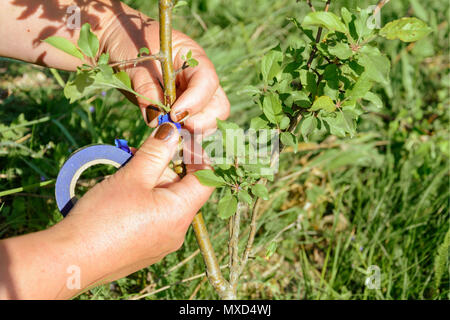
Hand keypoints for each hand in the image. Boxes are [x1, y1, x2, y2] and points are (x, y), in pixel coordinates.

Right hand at [51, 123, 212, 291]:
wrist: (72, 259)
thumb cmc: (103, 217)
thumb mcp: (133, 177)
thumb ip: (157, 151)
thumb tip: (173, 131)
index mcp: (181, 213)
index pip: (206, 179)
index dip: (197, 156)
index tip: (180, 140)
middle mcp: (177, 231)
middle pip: (182, 188)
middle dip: (164, 167)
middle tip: (138, 155)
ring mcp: (162, 242)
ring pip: (165, 201)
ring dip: (149, 181)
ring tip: (124, 173)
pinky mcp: (146, 248)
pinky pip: (154, 217)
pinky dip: (143, 200)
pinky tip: (120, 194)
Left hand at [99, 7, 229, 133]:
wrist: (117, 44)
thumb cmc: (128, 44)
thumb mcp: (135, 63)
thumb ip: (146, 89)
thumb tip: (155, 120)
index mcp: (193, 58)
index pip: (207, 82)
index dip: (195, 102)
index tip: (174, 115)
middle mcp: (198, 80)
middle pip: (218, 107)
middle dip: (201, 122)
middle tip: (174, 127)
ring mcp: (192, 97)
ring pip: (208, 122)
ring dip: (191, 132)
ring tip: (166, 132)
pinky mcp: (181, 113)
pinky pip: (191, 129)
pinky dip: (182, 137)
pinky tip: (165, 138)